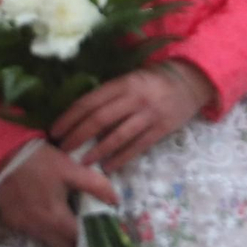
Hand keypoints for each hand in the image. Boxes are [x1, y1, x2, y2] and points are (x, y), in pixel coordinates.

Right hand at [0, 144, 119, 246]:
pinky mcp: (10, 221)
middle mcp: (36, 228)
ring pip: (46, 240)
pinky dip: (44, 229)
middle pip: (61, 244)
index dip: (91, 234)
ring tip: (73, 220)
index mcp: (54, 217)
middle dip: (76, 239)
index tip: (101, 228)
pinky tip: (51, 214)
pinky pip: (32, 232)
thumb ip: (96, 185)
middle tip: (88, 226)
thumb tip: (115, 201)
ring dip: (60, 235)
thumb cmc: (41, 161)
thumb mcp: (72, 169)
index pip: (77, 238)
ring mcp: (21, 226)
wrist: (3, 156)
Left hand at [52, 61, 213, 169]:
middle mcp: (136, 97)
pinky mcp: (162, 128)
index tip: (54, 131)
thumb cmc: (155, 80)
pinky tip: (108, 168)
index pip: (90, 101)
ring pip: (117, 136)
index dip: (69, 118)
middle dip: (77, 137)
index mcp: (125, 82)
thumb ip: (111, 95)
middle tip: (62, 150)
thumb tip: (80, 118)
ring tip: (81, 162)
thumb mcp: (132, 79)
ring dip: (96, 151)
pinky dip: (120, 158)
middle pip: (99, 119)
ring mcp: (150, 113)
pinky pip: (137, 146)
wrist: (193, 80)